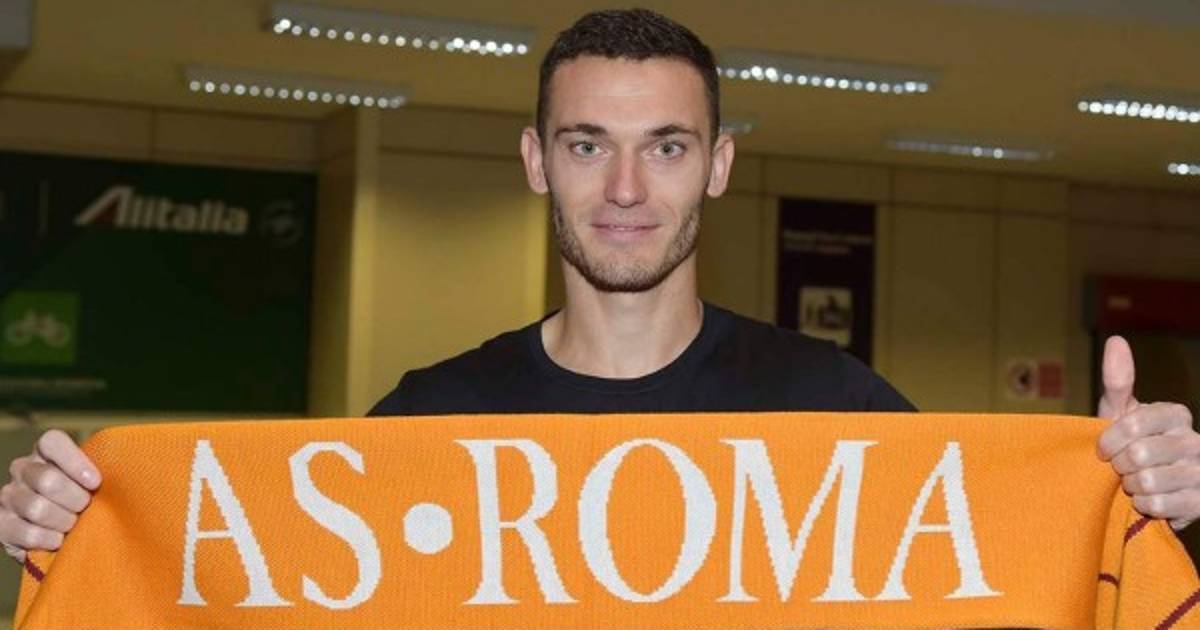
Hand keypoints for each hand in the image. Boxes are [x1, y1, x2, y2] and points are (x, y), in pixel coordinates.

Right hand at [0, 430, 100, 562]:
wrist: (65, 537)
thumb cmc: (88, 502)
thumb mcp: (95, 483)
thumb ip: (103, 472)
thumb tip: (128, 470)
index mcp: (46, 453)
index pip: (52, 442)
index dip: (75, 461)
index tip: (96, 482)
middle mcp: (23, 470)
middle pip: (47, 479)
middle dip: (75, 499)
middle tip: (86, 508)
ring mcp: (9, 496)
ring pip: (36, 508)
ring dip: (63, 521)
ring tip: (74, 526)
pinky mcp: (0, 524)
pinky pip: (26, 532)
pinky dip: (48, 539)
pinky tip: (60, 541)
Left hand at [1096, 336, 1199, 530]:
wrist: (1147, 486)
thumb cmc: (1127, 443)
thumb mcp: (1119, 412)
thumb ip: (1118, 380)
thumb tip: (1116, 340)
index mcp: (1175, 414)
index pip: (1132, 424)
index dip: (1109, 441)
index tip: (1102, 450)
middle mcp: (1195, 440)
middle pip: (1139, 455)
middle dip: (1119, 466)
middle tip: (1121, 468)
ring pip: (1148, 482)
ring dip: (1131, 487)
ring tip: (1134, 482)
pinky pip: (1158, 506)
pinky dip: (1143, 505)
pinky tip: (1147, 498)